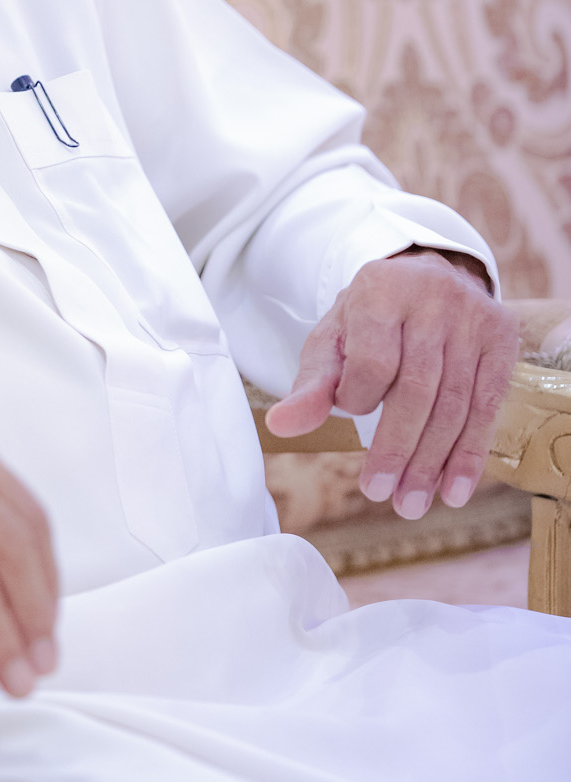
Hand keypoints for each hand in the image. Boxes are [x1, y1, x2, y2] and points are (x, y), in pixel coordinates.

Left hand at [264, 249, 517, 517]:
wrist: (424, 279)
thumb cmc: (369, 320)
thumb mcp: (332, 341)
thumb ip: (311, 384)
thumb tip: (280, 425)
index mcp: (381, 289)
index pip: (374, 362)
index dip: (360, 399)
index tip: (351, 414)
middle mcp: (433, 297)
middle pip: (417, 389)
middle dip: (398, 449)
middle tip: (380, 495)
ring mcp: (473, 317)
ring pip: (455, 404)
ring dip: (432, 462)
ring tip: (410, 503)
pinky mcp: (502, 338)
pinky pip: (488, 407)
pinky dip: (469, 454)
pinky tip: (452, 490)